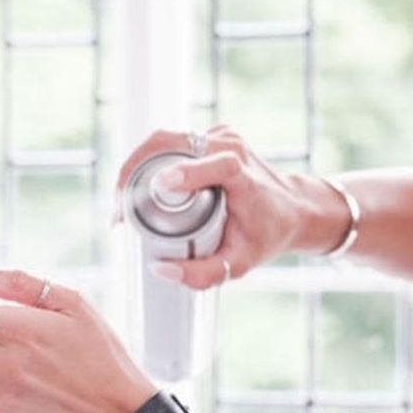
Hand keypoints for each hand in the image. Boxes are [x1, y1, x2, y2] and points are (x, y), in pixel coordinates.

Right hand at [115, 126, 351, 289]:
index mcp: (243, 175)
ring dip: (135, 166)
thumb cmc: (265, 235)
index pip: (218, 164)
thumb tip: (161, 269)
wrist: (294, 209)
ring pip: (164, 140)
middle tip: (119, 210)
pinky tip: (136, 188)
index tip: (159, 187)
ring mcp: (219, 137)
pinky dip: (145, 162)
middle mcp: (231, 147)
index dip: (187, 171)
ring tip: (122, 203)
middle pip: (172, 143)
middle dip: (136, 172)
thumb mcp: (240, 264)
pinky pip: (168, 143)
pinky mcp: (208, 137)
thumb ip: (204, 275)